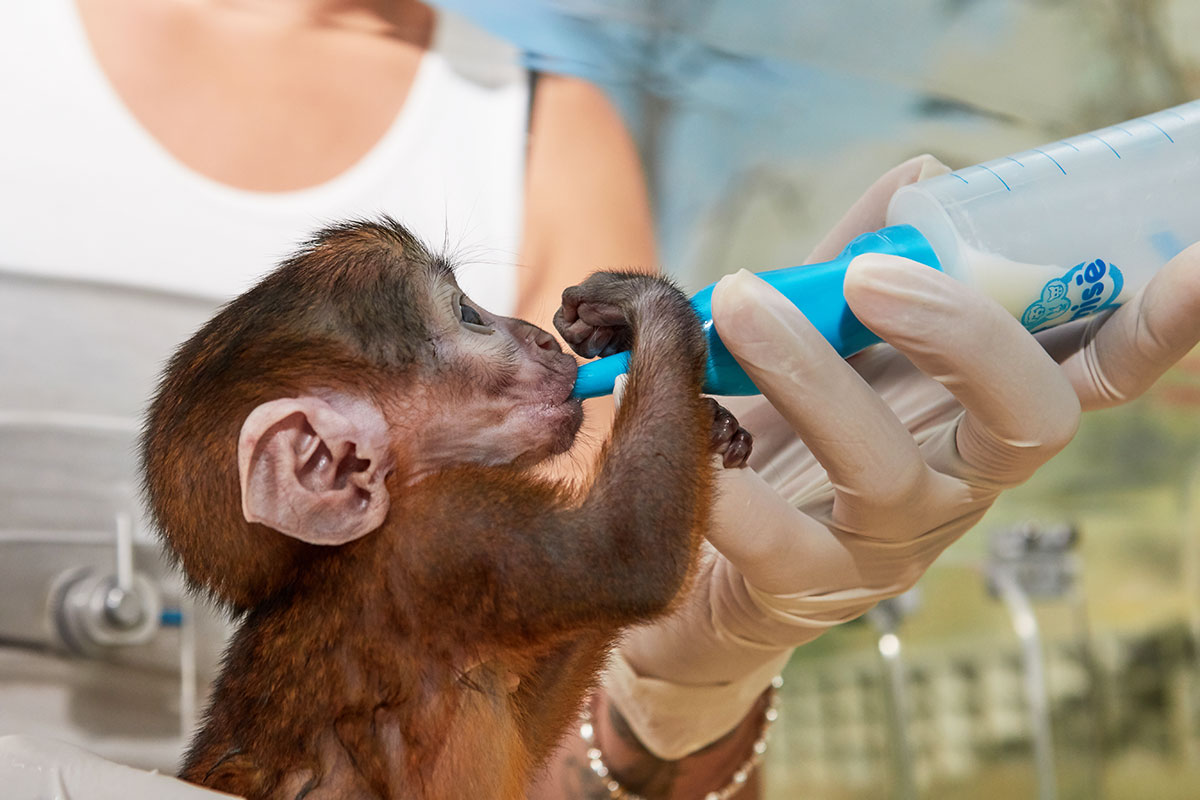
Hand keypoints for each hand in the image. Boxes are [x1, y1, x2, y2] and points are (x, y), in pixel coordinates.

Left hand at [605, 156, 1199, 759]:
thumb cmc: (774, 435)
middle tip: (874, 271)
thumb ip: (862, 261)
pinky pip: (777, 538)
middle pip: (1024, 420)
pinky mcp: (806, 592)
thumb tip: (923, 176)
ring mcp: (888, 546)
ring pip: (885, 467)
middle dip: (963, 333)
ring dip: (813, 372)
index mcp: (974, 413)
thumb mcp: (823, 339)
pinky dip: (732, 477)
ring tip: (737, 301)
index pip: (1090, 371)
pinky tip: (691, 423)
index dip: (1155, 326)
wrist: (699, 566)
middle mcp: (957, 482)